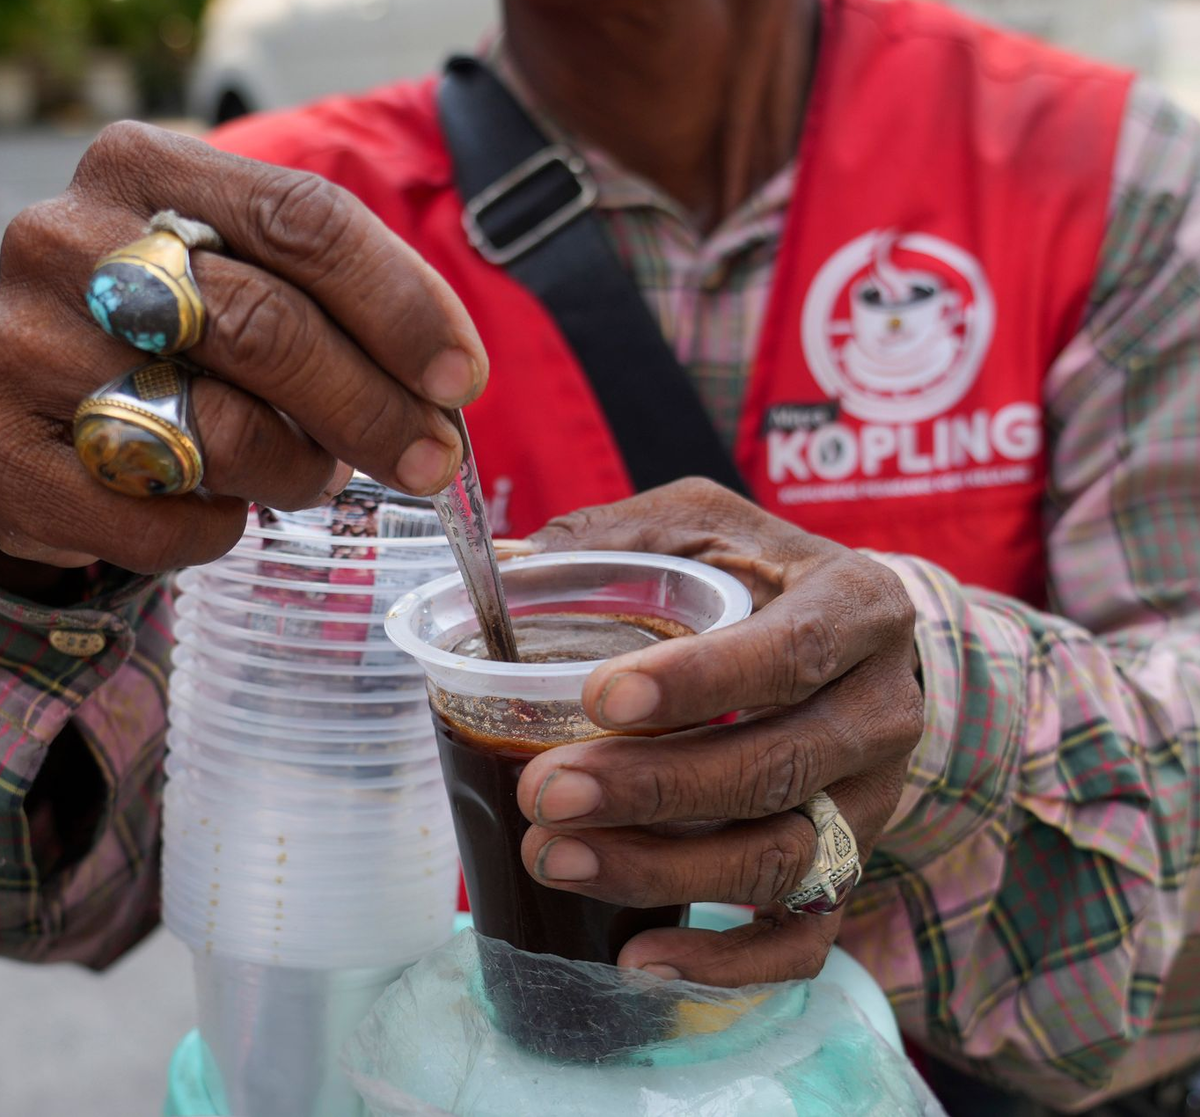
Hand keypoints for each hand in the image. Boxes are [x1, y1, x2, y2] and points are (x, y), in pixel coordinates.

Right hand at [0, 121, 486, 574]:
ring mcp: (24, 348)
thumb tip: (444, 380)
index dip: (403, 305)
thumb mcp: (223, 264)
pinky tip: (220, 505)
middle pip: (273, 328)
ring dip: (301, 472)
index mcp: (148, 171)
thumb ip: (322, 292)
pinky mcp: (0, 454)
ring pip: (224, 432)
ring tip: (312, 473)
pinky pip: (160, 520)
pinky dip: (219, 528)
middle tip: (433, 460)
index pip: (307, 220)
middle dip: (378, 409)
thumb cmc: (151, 325)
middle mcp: (73, 244)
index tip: (459, 377)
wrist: (4, 384)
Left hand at [515, 478, 922, 986]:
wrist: (852, 645)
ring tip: (554, 857)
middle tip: (544, 791)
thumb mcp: (701, 524)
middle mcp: (881, 707)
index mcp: (855, 606)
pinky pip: (806, 935)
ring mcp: (873, 797)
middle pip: (780, 767)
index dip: (701, 682)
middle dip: (654, 789)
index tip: (599, 698)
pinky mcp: (852, 862)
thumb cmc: (760, 575)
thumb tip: (501, 570)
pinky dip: (726, 962)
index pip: (791, 652)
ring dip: (663, 871)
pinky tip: (636, 956)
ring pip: (784, 858)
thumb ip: (614, 539)